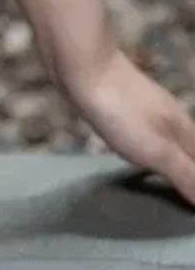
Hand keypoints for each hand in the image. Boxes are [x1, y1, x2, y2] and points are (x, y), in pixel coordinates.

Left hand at [62, 43, 194, 207]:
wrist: (85, 68)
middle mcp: (171, 116)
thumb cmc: (123, 114)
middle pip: (189, 149)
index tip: (190, 202)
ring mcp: (148, 108)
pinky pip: (146, 133)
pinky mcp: (125, 105)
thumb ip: (186, 173)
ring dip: (172, 160)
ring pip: (169, 140)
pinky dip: (149, 149)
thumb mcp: (158, 150)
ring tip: (166, 183)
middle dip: (189, 172)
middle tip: (183, 197)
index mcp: (184, 128)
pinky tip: (137, 154)